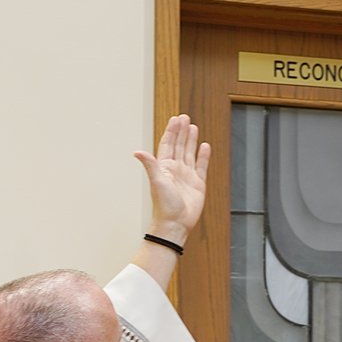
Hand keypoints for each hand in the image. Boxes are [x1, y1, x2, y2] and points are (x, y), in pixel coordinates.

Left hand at [133, 114, 211, 243]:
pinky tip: (204, 146)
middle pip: (178, 146)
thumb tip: (137, 152)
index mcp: (164, 167)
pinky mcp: (198, 184)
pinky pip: (201, 166)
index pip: (168, 144)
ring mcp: (187, 176)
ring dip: (191, 140)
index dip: (171, 131)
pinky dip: (203, 156)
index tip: (176, 119)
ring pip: (189, 153)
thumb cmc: (163, 205)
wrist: (175, 224)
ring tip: (193, 127)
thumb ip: (150, 164)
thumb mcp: (156, 182)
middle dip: (181, 131)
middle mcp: (175, 170)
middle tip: (184, 117)